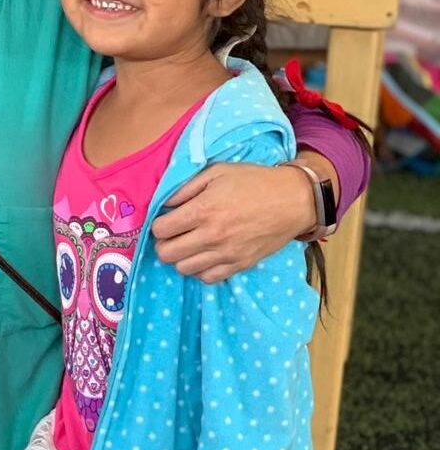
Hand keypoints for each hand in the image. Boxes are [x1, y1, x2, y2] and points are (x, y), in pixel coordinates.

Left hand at [150, 162, 314, 282]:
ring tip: (188, 245)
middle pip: (167, 254)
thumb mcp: (215, 172)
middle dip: (163, 244)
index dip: (157, 225)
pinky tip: (204, 255)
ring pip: (184, 269)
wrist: (293, 200)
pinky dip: (201, 269)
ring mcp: (227, 254)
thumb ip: (185, 188)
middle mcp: (212, 236)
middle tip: (172, 234)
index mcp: (203, 210)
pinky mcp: (241, 265)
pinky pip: (208, 278)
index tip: (165, 220)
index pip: (161, 230)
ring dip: (180, 258)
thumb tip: (164, 204)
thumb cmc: (253, 181)